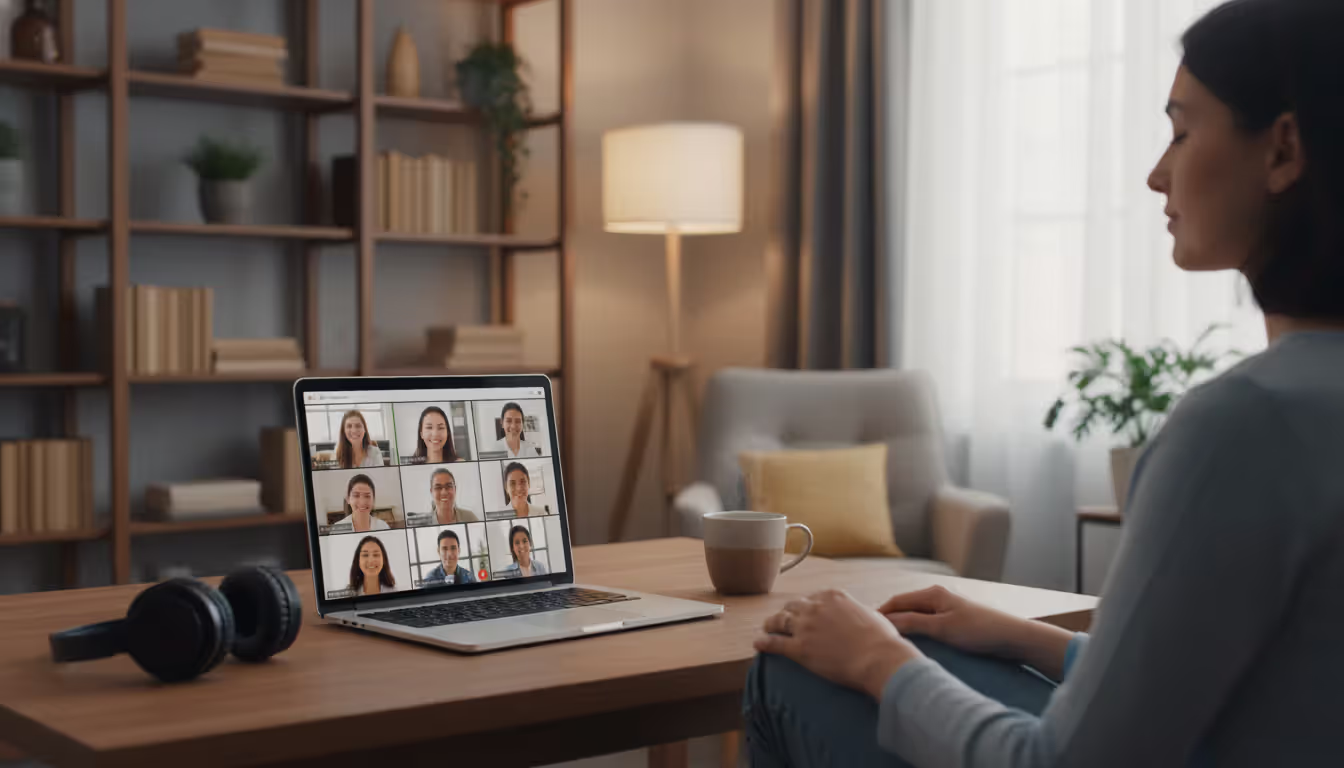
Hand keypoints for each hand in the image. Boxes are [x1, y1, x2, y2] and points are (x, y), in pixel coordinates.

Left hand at [755, 589, 920, 700]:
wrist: (878, 657)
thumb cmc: (882, 639)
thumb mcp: (871, 614)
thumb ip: (857, 612)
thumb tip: (863, 616)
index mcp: (832, 596)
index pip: (812, 598)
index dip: (806, 606)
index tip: (804, 611)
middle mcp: (815, 607)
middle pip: (793, 606)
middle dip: (787, 612)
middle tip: (783, 619)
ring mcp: (805, 627)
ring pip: (780, 620)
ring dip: (771, 623)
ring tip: (766, 627)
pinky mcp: (799, 648)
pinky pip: (775, 643)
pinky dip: (764, 642)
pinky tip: (758, 644)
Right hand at [879, 585, 1074, 679]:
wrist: (1012, 637)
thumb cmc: (978, 630)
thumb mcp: (942, 628)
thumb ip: (913, 623)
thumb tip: (885, 622)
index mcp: (933, 594)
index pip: (897, 601)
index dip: (880, 613)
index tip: (864, 627)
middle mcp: (938, 597)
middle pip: (905, 607)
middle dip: (888, 619)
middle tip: (872, 635)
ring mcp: (946, 609)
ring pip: (915, 616)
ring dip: (902, 625)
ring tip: (888, 640)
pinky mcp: (954, 621)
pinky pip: (926, 623)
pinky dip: (915, 630)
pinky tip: (912, 642)